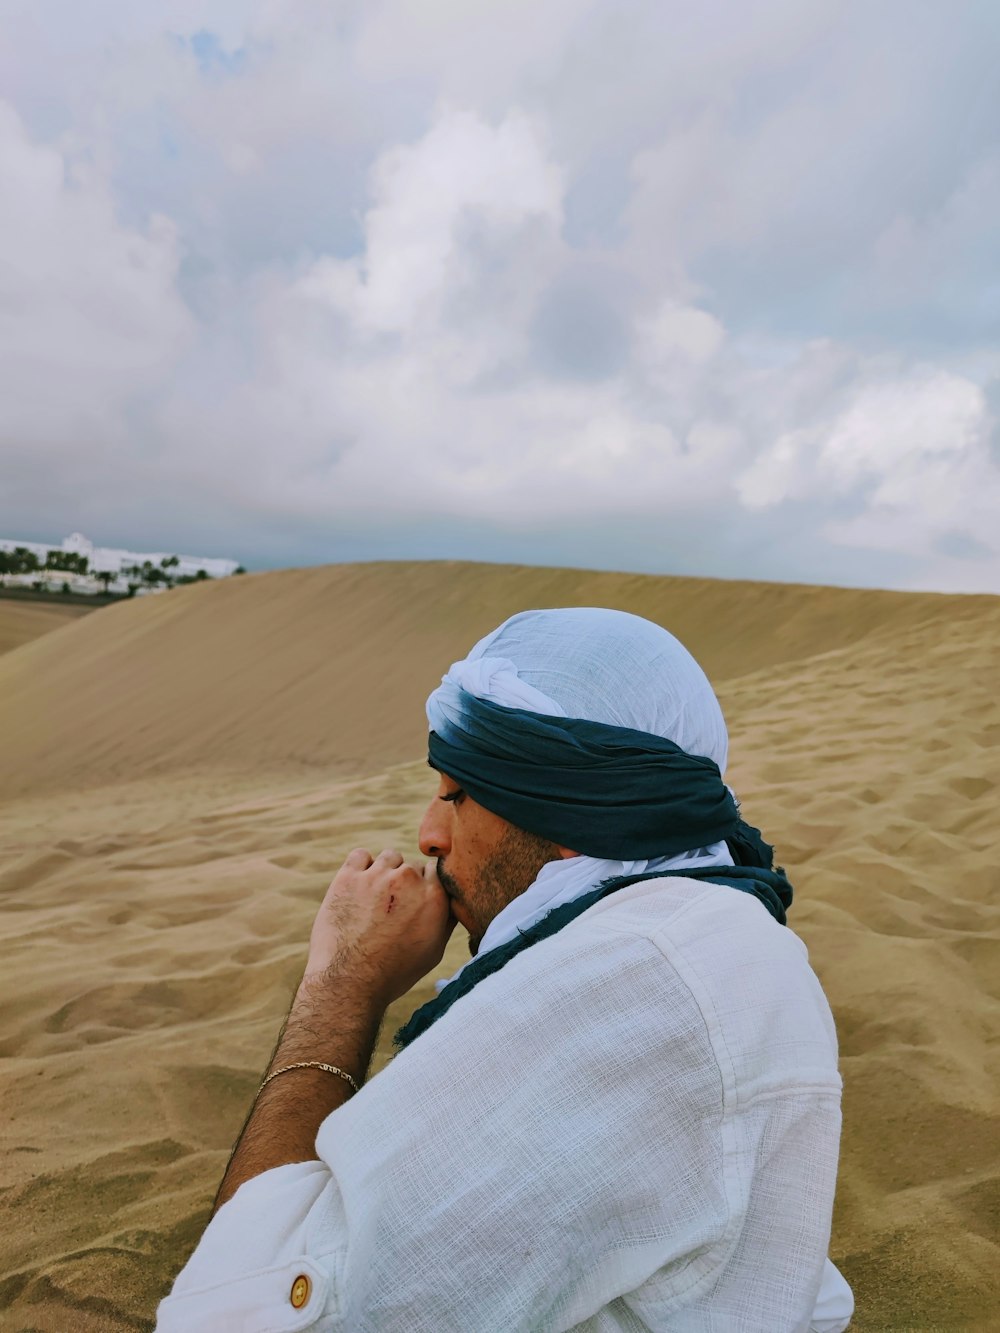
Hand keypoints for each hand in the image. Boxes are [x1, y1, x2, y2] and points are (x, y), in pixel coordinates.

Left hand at [305, 848, 455, 1004]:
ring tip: (376, 899)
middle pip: (412, 866)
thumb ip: (447, 919)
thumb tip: (453, 902)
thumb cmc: (394, 971)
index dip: (427, 885)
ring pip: (390, 857)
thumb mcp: (434, 951)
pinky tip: (358, 886)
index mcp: (434, 895)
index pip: (437, 870)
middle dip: (406, 883)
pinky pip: (360, 855)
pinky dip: (361, 867)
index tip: (417, 900)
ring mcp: (377, 875)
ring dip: (386, 872)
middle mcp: (408, 879)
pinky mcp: (349, 876)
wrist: (350, 981)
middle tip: (394, 907)